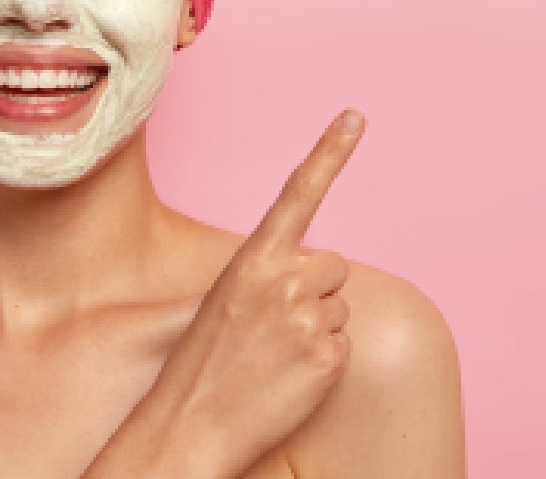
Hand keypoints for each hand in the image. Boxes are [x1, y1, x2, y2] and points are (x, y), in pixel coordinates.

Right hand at [117, 110, 364, 477]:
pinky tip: (288, 379)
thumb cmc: (201, 366)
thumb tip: (315, 271)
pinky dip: (323, 363)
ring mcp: (310, 318)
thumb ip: (268, 275)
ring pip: (340, 307)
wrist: (190, 428)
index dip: (330, 151)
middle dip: (315, 291)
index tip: (355, 116)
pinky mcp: (329, 357)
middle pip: (333, 266)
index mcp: (252, 259)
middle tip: (274, 328)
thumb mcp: (225, 301)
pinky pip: (343, 347)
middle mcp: (285, 280)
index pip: (298, 193)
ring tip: (274, 356)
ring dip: (318, 328)